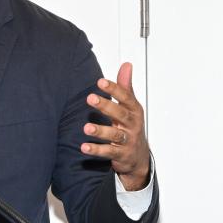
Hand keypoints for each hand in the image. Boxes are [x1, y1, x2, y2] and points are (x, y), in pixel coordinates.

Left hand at [80, 62, 150, 190]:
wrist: (138, 157)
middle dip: (106, 106)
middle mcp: (132, 124)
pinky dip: (97, 150)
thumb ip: (125, 87)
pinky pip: (109, 152)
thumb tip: (126, 64)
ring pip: (115, 134)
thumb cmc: (131, 127)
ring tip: (86, 127)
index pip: (126, 97)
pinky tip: (84, 147)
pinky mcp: (121, 155)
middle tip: (90, 98)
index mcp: (134, 110)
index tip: (100, 81)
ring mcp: (128, 140)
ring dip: (100, 131)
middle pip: (120, 114)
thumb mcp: (130, 107)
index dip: (114, 89)